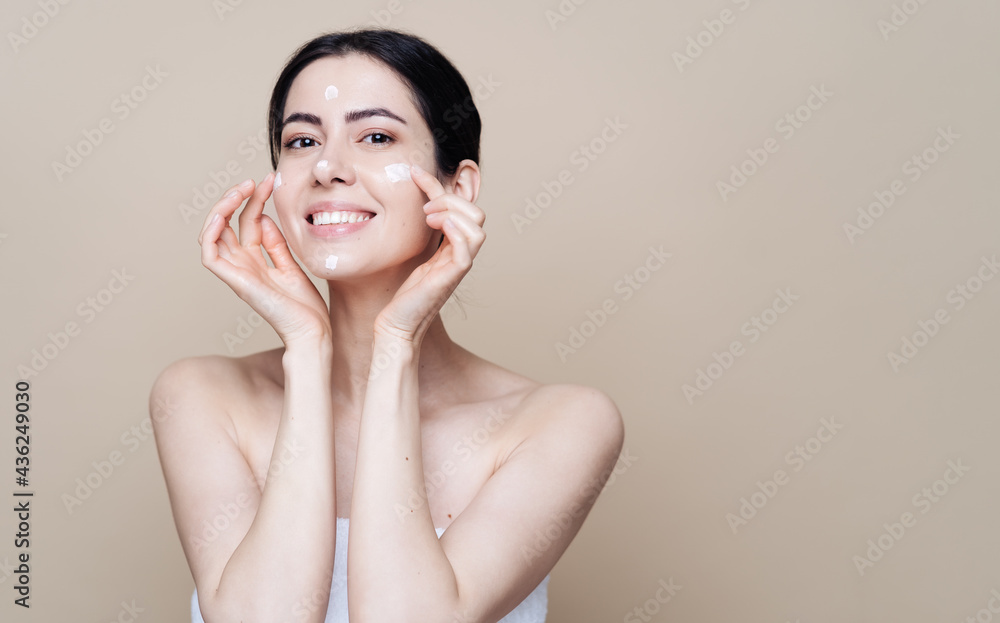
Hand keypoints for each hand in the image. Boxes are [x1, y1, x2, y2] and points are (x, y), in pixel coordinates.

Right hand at [199, 173, 331, 345]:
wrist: (312, 331)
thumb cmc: (305, 307)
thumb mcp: (292, 265)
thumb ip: (276, 244)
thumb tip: (263, 218)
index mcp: (255, 260)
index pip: (247, 221)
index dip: (255, 199)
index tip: (269, 180)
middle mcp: (242, 264)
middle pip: (227, 223)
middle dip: (237, 197)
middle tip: (254, 181)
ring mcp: (236, 272)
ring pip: (211, 234)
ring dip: (221, 208)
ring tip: (240, 191)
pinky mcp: (235, 282)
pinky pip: (209, 254)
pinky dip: (210, 232)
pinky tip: (223, 214)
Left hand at [373, 163, 485, 342]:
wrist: (397, 325)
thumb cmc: (401, 295)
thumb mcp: (411, 256)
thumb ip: (418, 235)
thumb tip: (407, 207)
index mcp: (451, 247)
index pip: (458, 207)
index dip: (439, 185)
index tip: (414, 173)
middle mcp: (460, 254)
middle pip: (476, 213)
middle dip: (450, 198)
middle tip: (424, 207)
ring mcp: (458, 265)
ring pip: (477, 226)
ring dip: (452, 211)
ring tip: (428, 216)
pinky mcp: (452, 276)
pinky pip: (468, 246)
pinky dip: (456, 229)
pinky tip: (436, 225)